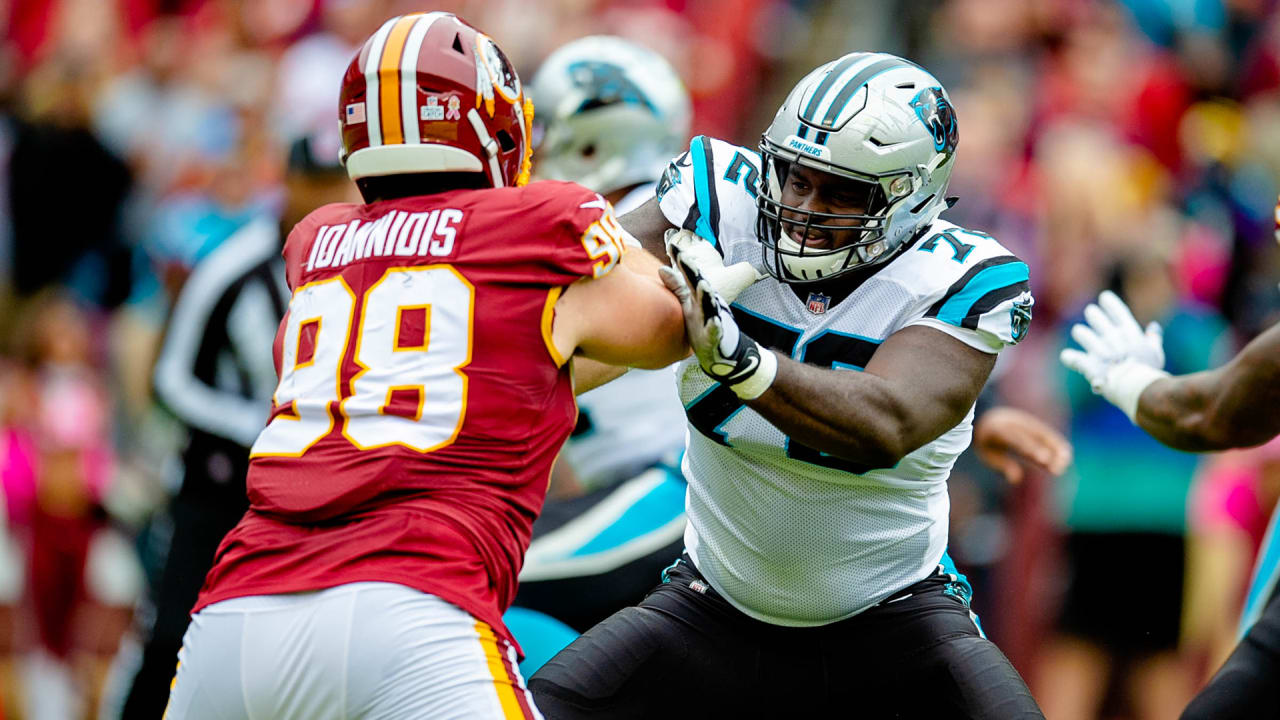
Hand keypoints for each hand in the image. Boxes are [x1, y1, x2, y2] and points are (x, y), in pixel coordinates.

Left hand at [660, 239, 775, 399]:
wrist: (718, 351)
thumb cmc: (702, 324)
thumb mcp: (688, 303)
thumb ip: (677, 286)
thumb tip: (661, 269)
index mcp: (697, 296)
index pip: (689, 275)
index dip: (682, 261)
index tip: (672, 246)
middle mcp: (705, 304)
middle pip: (700, 285)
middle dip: (693, 273)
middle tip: (685, 259)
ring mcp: (711, 319)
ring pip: (710, 305)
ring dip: (707, 295)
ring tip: (702, 285)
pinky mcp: (715, 336)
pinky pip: (715, 330)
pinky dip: (715, 325)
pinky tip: (715, 321)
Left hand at [973, 406, 1071, 483]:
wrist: (991, 416)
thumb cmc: (988, 441)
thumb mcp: (987, 453)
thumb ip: (1001, 465)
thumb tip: (1016, 479)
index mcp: (997, 428)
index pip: (1015, 438)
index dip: (1031, 448)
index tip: (1043, 460)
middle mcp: (1013, 422)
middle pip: (1031, 436)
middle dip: (1045, 450)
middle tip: (1057, 466)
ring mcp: (1026, 421)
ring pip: (1043, 433)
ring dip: (1055, 447)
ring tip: (1065, 464)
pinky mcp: (1035, 424)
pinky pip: (1047, 433)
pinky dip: (1057, 444)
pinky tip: (1066, 457)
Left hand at [1060, 290, 1169, 420]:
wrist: (1139, 390)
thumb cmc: (1149, 373)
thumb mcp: (1156, 354)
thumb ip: (1153, 339)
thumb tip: (1153, 327)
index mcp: (1130, 333)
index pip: (1118, 311)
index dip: (1109, 302)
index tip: (1104, 297)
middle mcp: (1112, 337)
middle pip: (1095, 316)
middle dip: (1093, 314)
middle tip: (1091, 312)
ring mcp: (1098, 349)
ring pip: (1080, 332)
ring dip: (1081, 333)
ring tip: (1080, 332)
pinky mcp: (1087, 364)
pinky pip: (1071, 357)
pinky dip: (1069, 357)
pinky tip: (1068, 356)